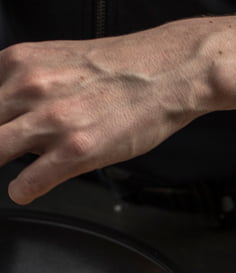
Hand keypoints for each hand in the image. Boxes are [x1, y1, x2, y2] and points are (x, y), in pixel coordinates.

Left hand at [0, 25, 207, 203]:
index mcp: (18, 63)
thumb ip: (28, 84)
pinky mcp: (75, 151)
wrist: (164, 75)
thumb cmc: (123, 70)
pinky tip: (24, 190)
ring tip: (9, 171)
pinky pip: (30, 181)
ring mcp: (50, 121)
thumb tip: (14, 114)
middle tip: (3, 153)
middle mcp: (28, 88)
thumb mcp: (59, 62)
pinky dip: (23, 190)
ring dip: (0, 164)